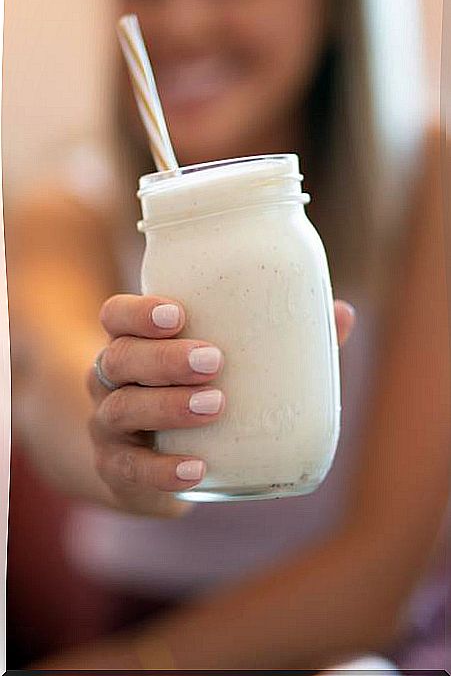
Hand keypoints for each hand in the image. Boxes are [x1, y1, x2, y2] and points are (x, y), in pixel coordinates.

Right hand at [88, 294, 354, 517]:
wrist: (148, 465)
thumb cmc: (195, 395)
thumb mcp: (226, 367)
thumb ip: (281, 341)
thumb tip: (344, 314)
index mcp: (135, 343)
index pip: (115, 315)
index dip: (138, 312)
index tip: (179, 313)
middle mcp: (111, 380)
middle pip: (118, 358)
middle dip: (163, 358)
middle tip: (213, 360)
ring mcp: (109, 427)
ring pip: (121, 409)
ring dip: (166, 406)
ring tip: (215, 405)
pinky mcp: (118, 471)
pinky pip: (131, 470)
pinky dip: (162, 469)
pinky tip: (197, 468)